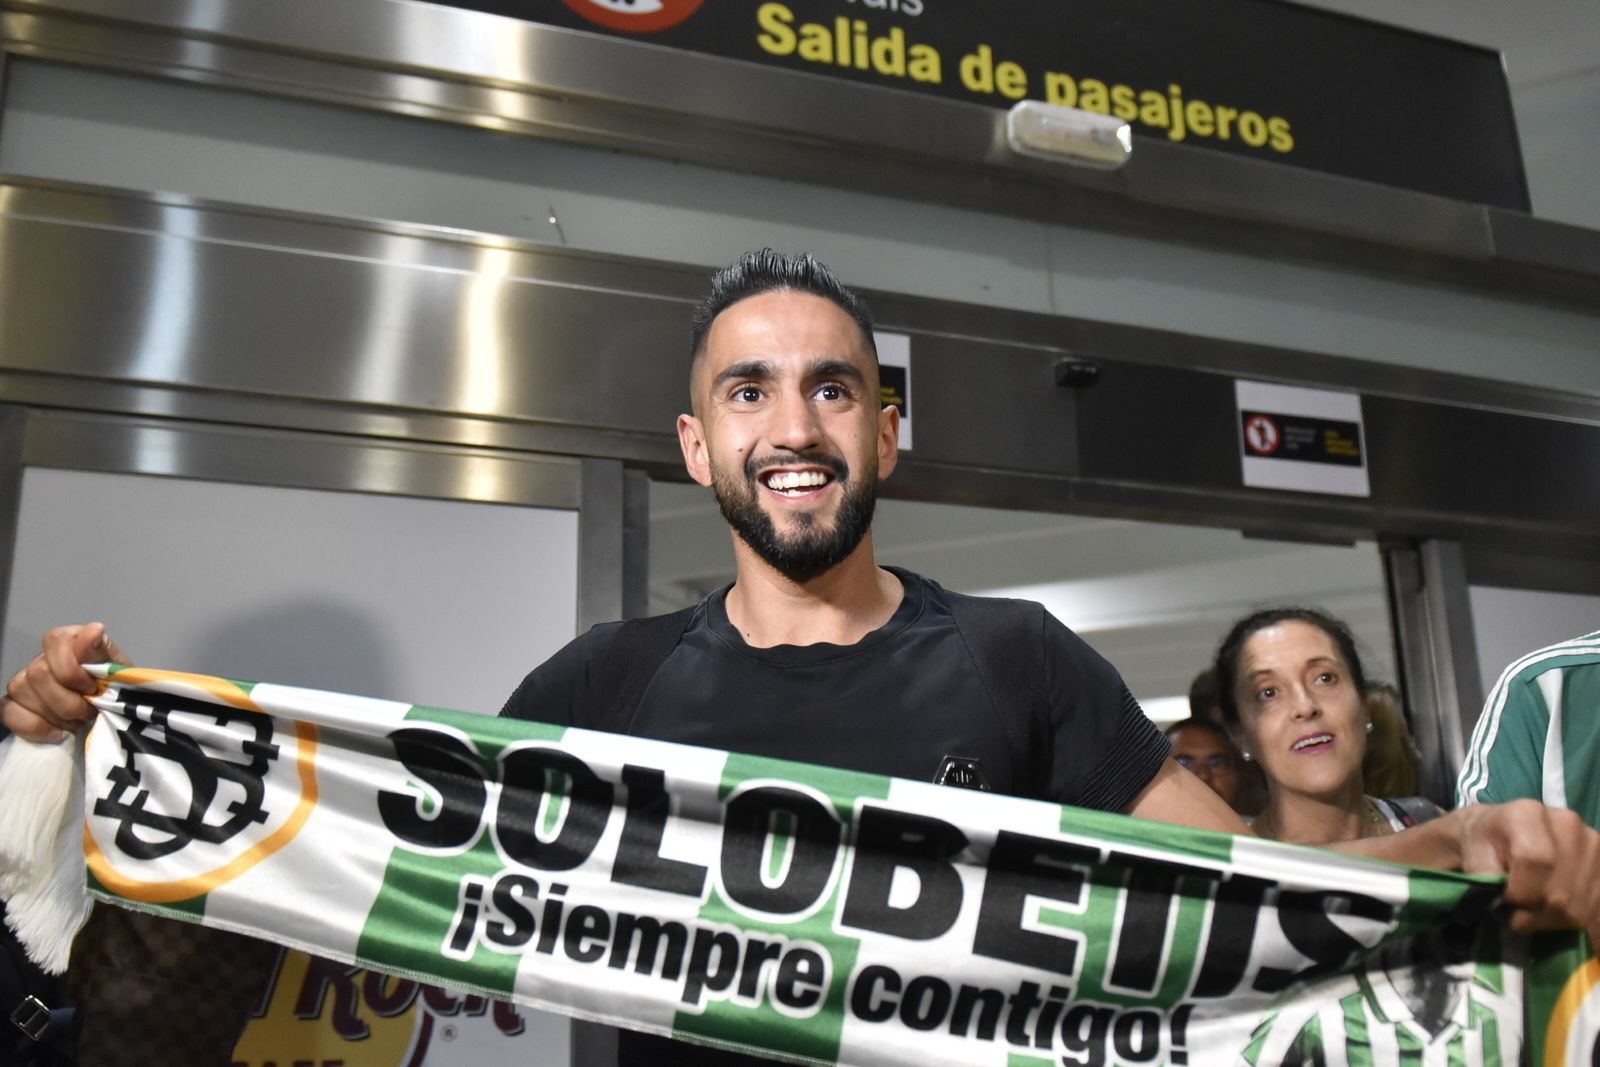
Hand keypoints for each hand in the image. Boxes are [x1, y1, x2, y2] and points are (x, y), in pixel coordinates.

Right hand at [1, 622, 129, 742]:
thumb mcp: (119, 672)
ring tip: (79, 721)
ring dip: (56, 715)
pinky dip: (34, 727)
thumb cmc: (117, 689)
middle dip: (68, 700)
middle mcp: (44, 657)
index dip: (71, 669)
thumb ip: (102, 653)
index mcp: (71, 641)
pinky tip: (57, 733)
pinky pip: (8, 711)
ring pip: (22, 691)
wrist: (113, 714)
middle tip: (89, 710)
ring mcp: (26, 680)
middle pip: (38, 672)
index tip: (93, 687)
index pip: (54, 641)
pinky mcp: (16, 703)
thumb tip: (94, 630)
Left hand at [1452, 800, 1599, 943]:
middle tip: (1514, 912)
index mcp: (1528, 813)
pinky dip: (1571, 920)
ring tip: (1531, 909)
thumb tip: (1499, 899)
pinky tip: (1551, 913)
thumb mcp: (1470, 853)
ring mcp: (1592, 843)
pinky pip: (1594, 910)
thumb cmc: (1482, 842)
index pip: (1535, 862)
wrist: (1501, 831)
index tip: (1503, 901)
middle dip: (1532, 914)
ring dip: (1551, 920)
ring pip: (1579, 908)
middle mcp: (1567, 823)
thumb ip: (1483, 875)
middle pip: (1559, 893)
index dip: (1519, 892)